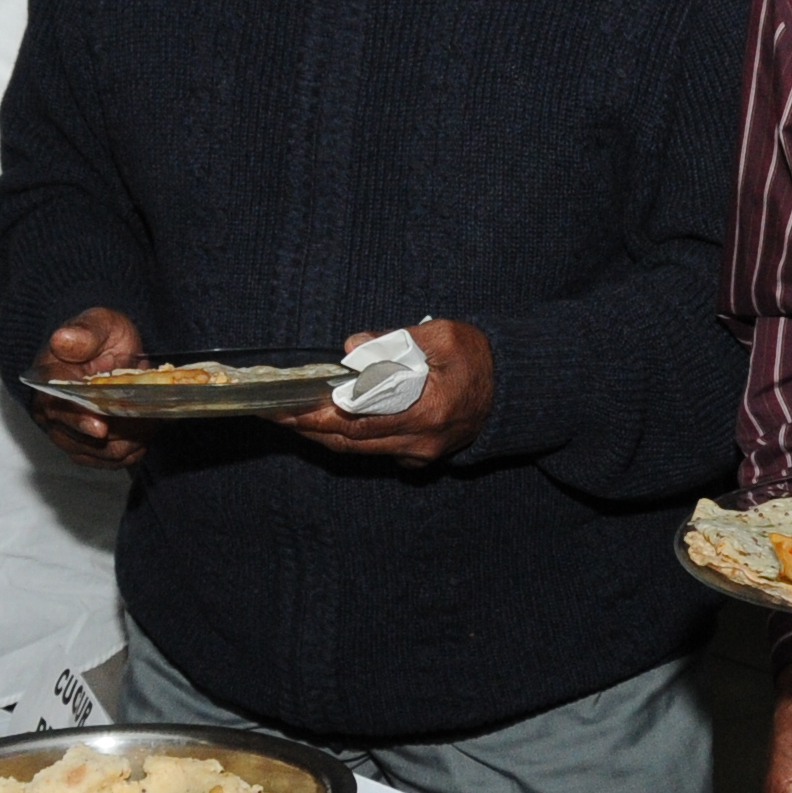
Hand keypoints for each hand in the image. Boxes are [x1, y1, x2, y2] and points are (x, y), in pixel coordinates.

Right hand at [28, 307, 149, 466]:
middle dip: (118, 430)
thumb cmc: (103, 338)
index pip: (56, 404)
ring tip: (150, 420)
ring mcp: (65, 432)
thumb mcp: (100, 323)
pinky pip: (107, 461)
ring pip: (98, 452)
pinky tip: (144, 433)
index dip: (78, 418)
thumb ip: (85, 332)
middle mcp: (50, 410)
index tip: (100, 428)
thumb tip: (62, 339)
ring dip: (129, 441)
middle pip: (79, 436)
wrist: (108, 355)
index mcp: (48, 378)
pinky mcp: (83, 448)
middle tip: (148, 419)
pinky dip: (131, 450)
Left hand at [285, 318, 493, 462]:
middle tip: (276, 414)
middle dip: (311, 428)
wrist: (515, 390)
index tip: (290, 407)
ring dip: (324, 435)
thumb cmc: (481, 358)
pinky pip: (376, 451)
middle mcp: (421, 442)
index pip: (360, 419)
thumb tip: (352, 348)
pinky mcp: (420, 457)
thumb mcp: (445, 336)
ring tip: (291, 419)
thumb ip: (396, 339)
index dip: (320, 416)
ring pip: (360, 450)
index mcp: (428, 411)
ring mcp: (421, 454)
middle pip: (352, 441)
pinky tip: (325, 423)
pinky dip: (349, 438)